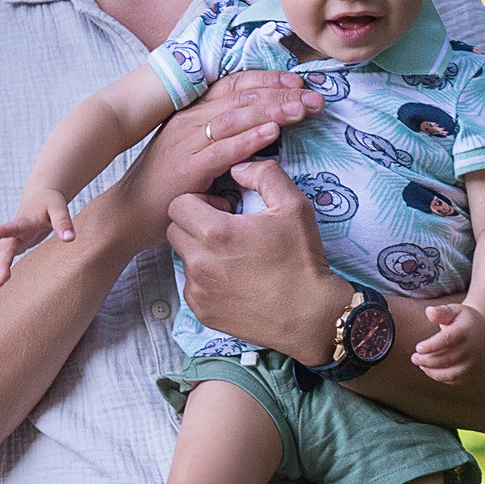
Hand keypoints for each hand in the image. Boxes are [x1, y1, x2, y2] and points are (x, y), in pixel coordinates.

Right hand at [0, 187, 74, 284]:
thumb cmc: (50, 202)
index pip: (14, 226)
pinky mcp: (15, 244)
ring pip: (0, 253)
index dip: (4, 230)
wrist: (39, 197)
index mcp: (26, 220)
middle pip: (6, 247)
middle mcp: (17, 231)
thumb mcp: (58, 208)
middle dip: (1, 263)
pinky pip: (2, 256)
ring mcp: (14, 238)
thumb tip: (70, 239)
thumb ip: (63, 222)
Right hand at [113, 71, 320, 250]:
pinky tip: (273, 133)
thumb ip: (222, 144)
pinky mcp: (186, 167)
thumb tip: (259, 141)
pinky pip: (223, 149)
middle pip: (242, 97)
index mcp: (193, 114)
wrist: (126, 214)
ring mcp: (186, 142)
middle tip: (315, 97)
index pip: (235, 86)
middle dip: (281, 94)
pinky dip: (250, 139)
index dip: (268, 81)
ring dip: (273, 111)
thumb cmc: (164, 188)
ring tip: (303, 109)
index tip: (298, 83)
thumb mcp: (194, 156)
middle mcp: (189, 121)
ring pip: (237, 117)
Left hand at [167, 155, 347, 365]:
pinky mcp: (203, 312)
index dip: (199, 201)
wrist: (310, 316)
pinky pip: (191, 287)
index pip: (179, 204)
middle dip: (194, 225)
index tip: (223, 209)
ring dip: (200, 252)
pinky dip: (205, 280)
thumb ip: (264, 175)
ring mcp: (199, 291)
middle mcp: (199, 264)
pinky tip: (234, 280)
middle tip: (225, 230)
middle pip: (174, 230)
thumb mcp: (293, 206)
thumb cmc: (303, 261)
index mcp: (215, 233)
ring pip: (182, 259)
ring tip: (232, 257)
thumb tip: (238, 167)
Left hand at [410, 297, 484, 385]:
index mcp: (467, 330)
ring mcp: (475, 362)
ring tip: (421, 365)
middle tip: (414, 358)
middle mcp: (474, 348)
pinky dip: (441, 377)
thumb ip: (441, 311)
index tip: (418, 348)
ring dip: (433, 372)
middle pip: (447, 358)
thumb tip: (429, 311)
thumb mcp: (454, 311)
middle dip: (428, 360)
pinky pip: (455, 380)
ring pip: (452, 373)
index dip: (431, 345)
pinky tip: (430, 370)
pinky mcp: (474, 373)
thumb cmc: (463, 320)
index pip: (447, 340)